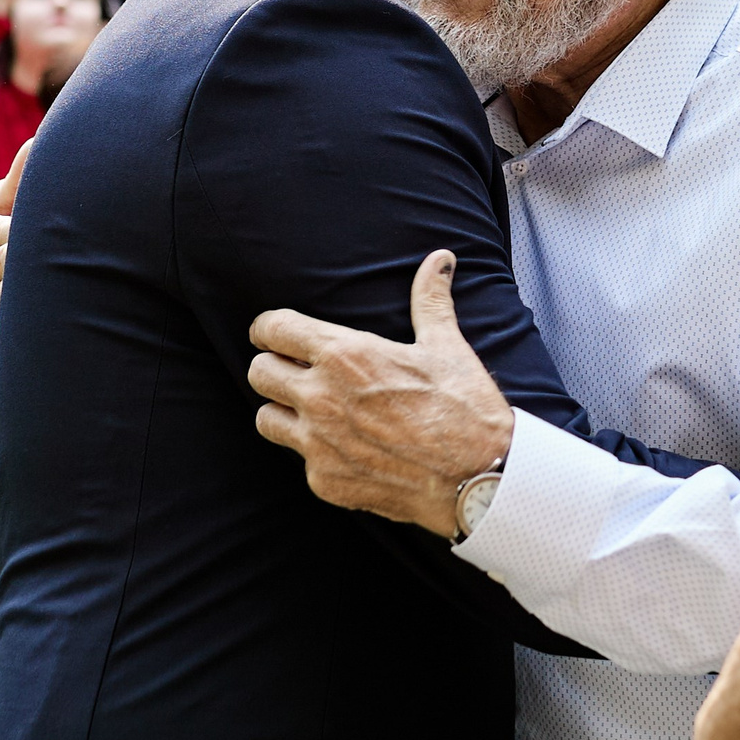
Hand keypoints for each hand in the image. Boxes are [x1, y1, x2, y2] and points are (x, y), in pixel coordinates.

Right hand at [0, 142, 25, 362]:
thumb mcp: (2, 210)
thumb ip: (18, 182)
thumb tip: (39, 141)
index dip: (15, 234)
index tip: (38, 234)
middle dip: (19, 268)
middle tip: (51, 267)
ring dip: (15, 303)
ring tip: (44, 296)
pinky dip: (1, 343)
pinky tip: (25, 335)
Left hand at [247, 251, 513, 537]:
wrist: (479, 477)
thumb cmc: (464, 407)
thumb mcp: (447, 347)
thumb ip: (430, 300)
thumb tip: (441, 259)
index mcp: (345, 355)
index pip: (273, 329)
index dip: (271, 328)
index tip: (278, 334)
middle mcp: (321, 397)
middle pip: (260, 373)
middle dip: (275, 367)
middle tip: (300, 372)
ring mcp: (318, 443)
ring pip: (266, 419)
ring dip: (285, 411)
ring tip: (315, 412)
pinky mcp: (324, 480)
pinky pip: (301, 460)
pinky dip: (318, 453)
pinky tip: (351, 449)